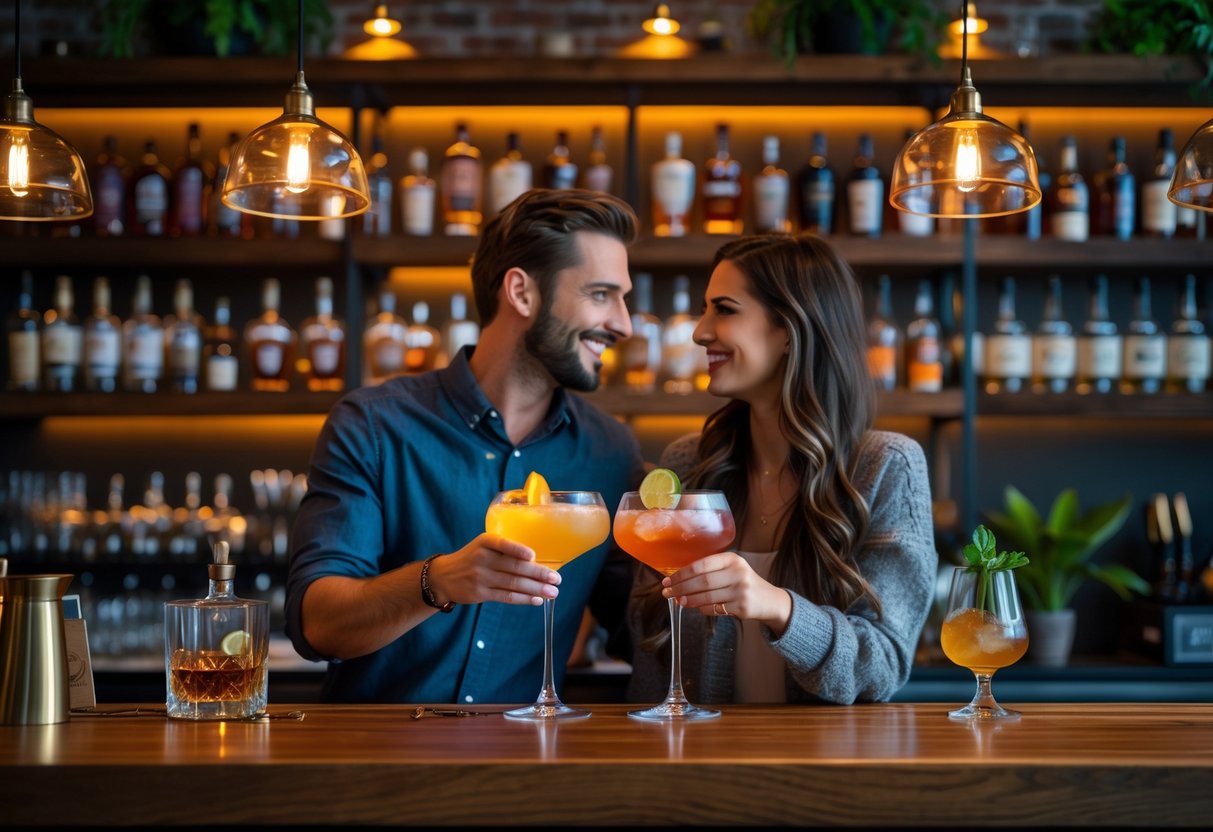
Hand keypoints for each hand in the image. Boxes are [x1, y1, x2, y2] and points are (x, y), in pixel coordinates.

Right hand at [425, 533, 560, 606]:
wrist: (444, 576)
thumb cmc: (473, 557)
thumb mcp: (483, 546)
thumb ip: (505, 550)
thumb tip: (539, 561)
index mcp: (486, 542)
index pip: (503, 544)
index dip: (517, 550)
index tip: (533, 556)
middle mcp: (482, 558)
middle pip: (514, 567)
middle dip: (538, 574)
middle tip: (556, 579)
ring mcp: (480, 577)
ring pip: (513, 584)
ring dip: (536, 589)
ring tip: (552, 592)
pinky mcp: (480, 593)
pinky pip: (506, 597)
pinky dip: (523, 599)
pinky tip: (537, 600)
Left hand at [662, 552, 791, 635]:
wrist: (770, 600)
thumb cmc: (744, 583)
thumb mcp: (732, 570)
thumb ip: (711, 571)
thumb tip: (679, 579)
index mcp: (732, 559)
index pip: (701, 564)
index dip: (682, 573)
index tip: (668, 579)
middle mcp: (738, 572)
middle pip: (702, 581)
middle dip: (681, 587)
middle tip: (667, 592)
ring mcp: (741, 590)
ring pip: (707, 596)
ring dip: (688, 599)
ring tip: (678, 601)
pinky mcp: (742, 607)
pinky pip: (714, 608)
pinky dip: (701, 608)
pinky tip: (695, 607)